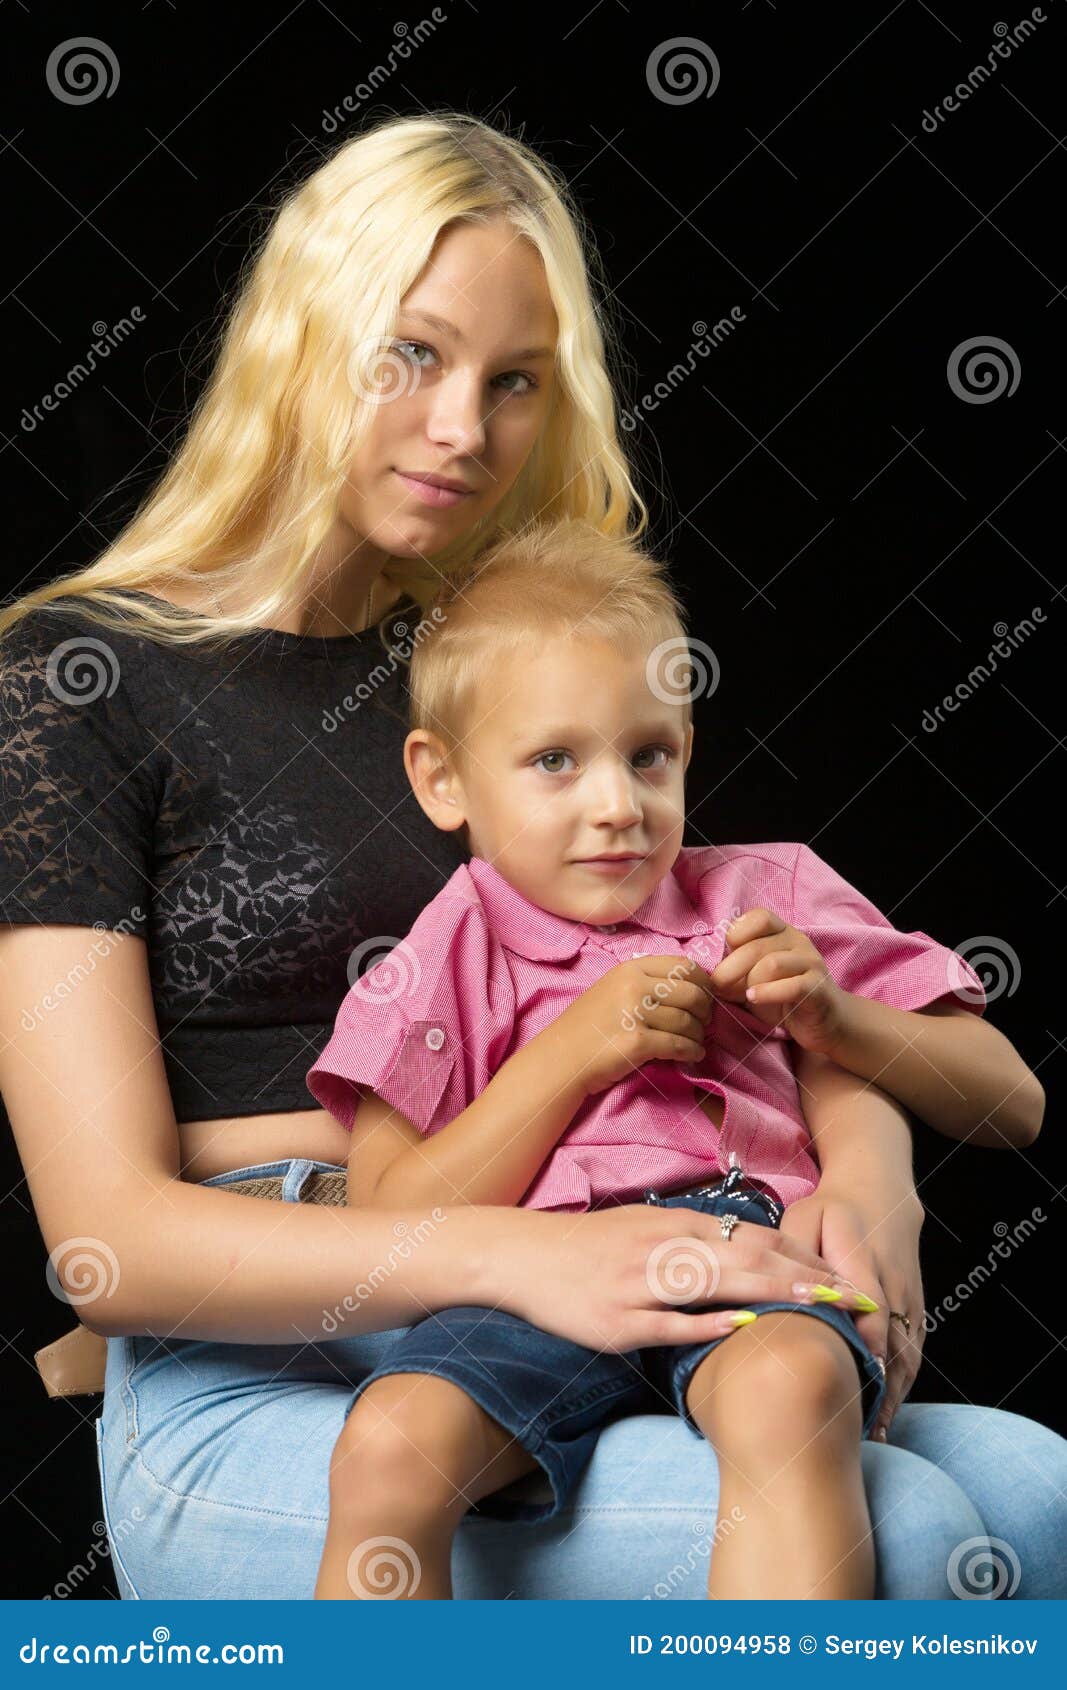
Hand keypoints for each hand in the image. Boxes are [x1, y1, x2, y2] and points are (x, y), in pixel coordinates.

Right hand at [500, 1202, 879, 1353]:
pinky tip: (742, 1330)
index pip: (757, 1239)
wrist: (522, 1256)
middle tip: (859, 1298)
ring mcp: (642, 1283)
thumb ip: (694, 1241)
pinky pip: (669, 1322)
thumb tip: (746, 1253)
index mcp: (677, 1225)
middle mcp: (666, 1247)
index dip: (806, 1258)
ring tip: (823, 1309)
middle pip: (751, 1258)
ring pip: (718, 1283)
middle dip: (809, 1278)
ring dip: (775, 1294)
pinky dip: (707, 1325)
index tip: (849, 1277)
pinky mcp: (619, 1319)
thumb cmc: (589, 1249)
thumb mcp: (647, 1231)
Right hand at [551, 954, 714, 1097]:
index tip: (706, 996)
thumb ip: (645, 982)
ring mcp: (635, 1014)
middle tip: (705, 1022)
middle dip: (705, 1009)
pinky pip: (679, 1045)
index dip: (703, 982)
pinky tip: (693, 1055)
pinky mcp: (637, 1043)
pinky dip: (692, 1051)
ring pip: (688, 1021)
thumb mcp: (612, 989)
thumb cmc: (587, 1026)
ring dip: (699, 1034)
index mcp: (630, 969)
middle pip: (691, 993)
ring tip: (697, 1041)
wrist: (560, 1058)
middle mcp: (633, 986)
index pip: (683, 966)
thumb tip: (690, 987)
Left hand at [711, 907, 847, 1054]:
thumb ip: (736, 972)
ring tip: (743, 996)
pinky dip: (767, 993)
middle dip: (730, 968)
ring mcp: (811, 964)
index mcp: (783, 933)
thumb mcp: (755, 980)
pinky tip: (754, 999)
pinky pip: (791, 986)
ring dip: (750, 982)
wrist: (826, 1022)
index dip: (737, 933)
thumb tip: (708, 976)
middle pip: (756, 946)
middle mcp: (799, 942)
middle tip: (718, 985)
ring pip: (771, 965)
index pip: (759, 918)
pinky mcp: (818, 989)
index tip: (726, 955)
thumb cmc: (784, 997)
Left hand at [780, 1182, 925, 1440]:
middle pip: (891, 1344)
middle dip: (876, 1388)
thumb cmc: (832, 1210)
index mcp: (862, 1262)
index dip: (861, 1350)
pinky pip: (913, 1352)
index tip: (850, 1388)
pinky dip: (902, 1385)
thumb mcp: (805, 1219)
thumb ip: (793, 1256)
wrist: (881, 1192)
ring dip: (892, 1395)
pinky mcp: (915, 1309)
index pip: (866, 1312)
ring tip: (871, 1434)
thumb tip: (781, 1292)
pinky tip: (886, 1414)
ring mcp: (908, 1300)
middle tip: (855, 1432)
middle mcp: (891, 1286)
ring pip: (906, 1354)